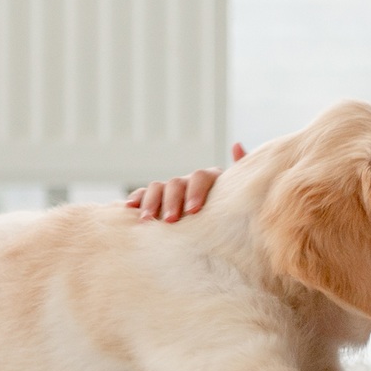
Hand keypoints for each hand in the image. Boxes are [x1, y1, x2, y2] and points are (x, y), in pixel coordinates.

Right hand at [127, 143, 245, 220]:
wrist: (221, 225)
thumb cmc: (232, 211)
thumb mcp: (239, 195)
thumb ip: (240, 172)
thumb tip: (236, 144)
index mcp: (210, 179)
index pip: (200, 177)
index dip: (196, 192)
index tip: (194, 210)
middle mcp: (188, 181)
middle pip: (176, 183)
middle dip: (172, 202)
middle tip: (170, 220)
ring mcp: (171, 189)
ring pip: (157, 188)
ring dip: (151, 202)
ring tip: (147, 220)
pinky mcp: (157, 199)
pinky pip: (143, 194)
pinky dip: (136, 199)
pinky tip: (130, 208)